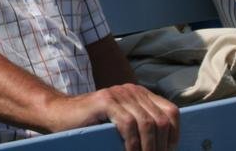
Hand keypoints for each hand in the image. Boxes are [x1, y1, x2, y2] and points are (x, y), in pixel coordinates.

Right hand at [48, 84, 178, 150]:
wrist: (60, 115)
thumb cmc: (92, 125)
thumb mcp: (123, 123)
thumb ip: (141, 126)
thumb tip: (165, 146)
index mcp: (140, 94)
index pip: (171, 112)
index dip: (175, 135)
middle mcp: (131, 90)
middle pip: (161, 120)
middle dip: (162, 146)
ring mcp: (118, 93)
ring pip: (147, 123)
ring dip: (148, 148)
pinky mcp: (105, 100)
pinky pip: (128, 124)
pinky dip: (132, 144)